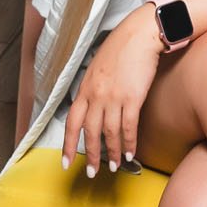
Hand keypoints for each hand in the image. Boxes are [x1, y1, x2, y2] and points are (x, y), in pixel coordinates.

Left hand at [61, 4, 161, 173]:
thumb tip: (93, 107)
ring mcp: (114, 97)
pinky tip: (130, 153)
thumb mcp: (98, 67)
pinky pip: (129, 127)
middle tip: (93, 172)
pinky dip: (129, 143)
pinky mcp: (133, 98)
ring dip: (112, 153)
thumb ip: (93, 88)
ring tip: (115, 166)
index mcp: (85, 88)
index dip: (68, 145)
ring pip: (110, 133)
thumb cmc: (121, 48)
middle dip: (91, 155)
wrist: (140, 34)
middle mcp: (96, 95)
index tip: (66, 162)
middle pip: (90, 133)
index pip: (72, 122)